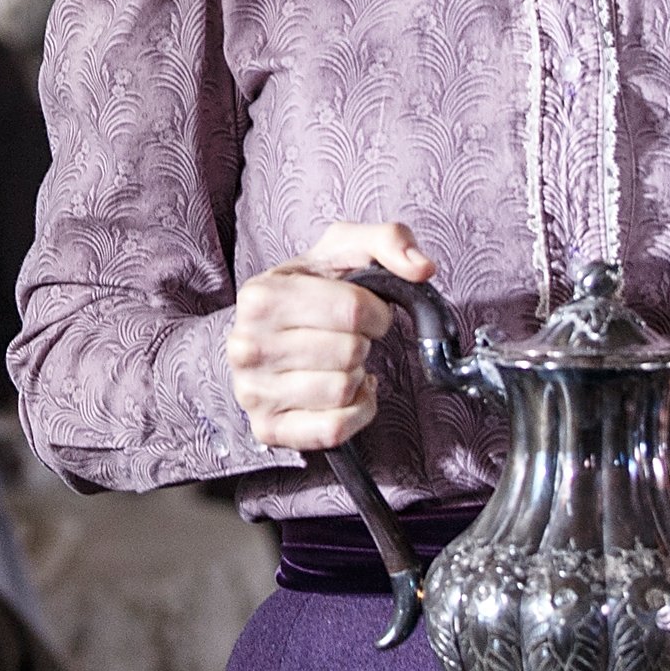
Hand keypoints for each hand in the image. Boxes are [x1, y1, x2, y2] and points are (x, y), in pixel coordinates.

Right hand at [224, 222, 434, 452]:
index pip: (352, 309)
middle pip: (350, 352)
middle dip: (362, 345)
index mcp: (261, 296)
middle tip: (347, 338)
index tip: (370, 314)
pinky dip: (354, 413)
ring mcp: (253, 391)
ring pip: (343, 391)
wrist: (271, 331)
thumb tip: (422, 268)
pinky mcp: (268, 428)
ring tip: (338, 363)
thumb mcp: (345, 250)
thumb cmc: (310, 291)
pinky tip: (343, 394)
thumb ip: (388, 241)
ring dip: (356, 378)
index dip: (377, 313)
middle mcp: (247, 345)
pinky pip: (334, 429)